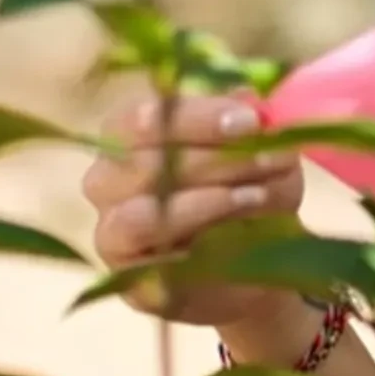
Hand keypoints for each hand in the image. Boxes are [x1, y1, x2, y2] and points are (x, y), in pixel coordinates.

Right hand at [82, 94, 304, 328]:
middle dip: (214, 159)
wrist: (258, 263)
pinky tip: (237, 236)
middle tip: (267, 160)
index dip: (197, 116)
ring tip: (257, 197)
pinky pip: (151, 265)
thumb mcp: (266, 153)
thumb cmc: (254, 191)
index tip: (251, 121)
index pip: (142, 116)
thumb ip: (254, 126)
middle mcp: (107, 178)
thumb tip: (246, 96)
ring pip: (142, 213)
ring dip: (207, 201)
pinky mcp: (127, 278)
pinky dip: (199, 246)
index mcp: (129, 134)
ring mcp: (111, 231)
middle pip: (144, 162)